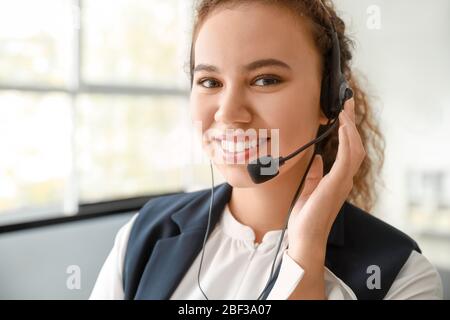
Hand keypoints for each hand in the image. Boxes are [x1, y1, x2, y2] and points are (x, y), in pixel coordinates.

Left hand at [287, 97, 365, 272]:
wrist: (304, 237)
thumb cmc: (306, 217)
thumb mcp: (309, 189)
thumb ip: (315, 174)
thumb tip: (317, 159)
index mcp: (338, 179)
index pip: (348, 150)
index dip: (348, 131)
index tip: (342, 113)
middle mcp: (344, 179)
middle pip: (355, 145)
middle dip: (351, 123)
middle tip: (346, 103)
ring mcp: (343, 181)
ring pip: (355, 148)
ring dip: (350, 127)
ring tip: (344, 109)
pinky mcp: (337, 184)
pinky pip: (347, 157)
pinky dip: (346, 139)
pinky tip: (342, 125)